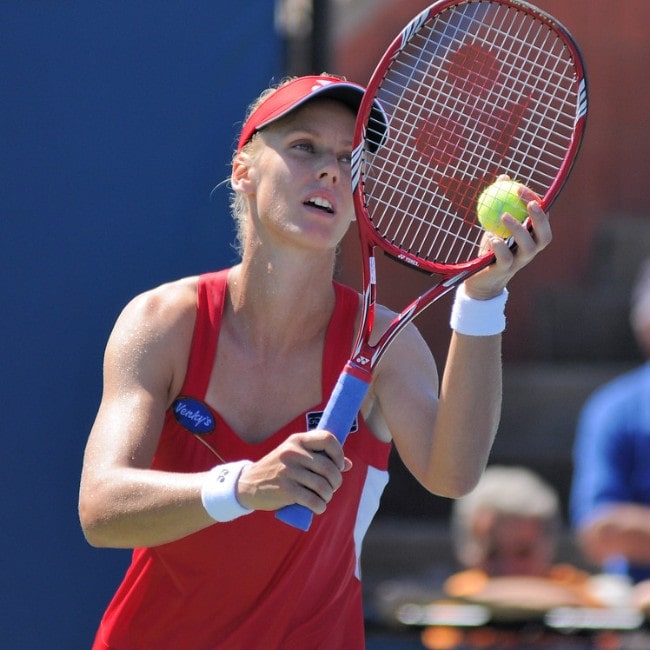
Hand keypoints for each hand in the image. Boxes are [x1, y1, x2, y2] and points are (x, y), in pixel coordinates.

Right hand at [235, 430, 351, 513]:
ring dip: (328, 495)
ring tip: (324, 498)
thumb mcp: (295, 456)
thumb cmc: (278, 469)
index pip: (328, 439)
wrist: (248, 484)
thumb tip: (348, 464)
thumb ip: (320, 456)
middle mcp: (294, 453)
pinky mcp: (286, 490)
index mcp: (297, 440)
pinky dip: (320, 506)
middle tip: (331, 487)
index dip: (339, 454)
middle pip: (329, 467)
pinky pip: (313, 500)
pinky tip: (318, 507)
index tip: (339, 465)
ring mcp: (289, 471)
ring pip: (323, 486)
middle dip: (336, 481)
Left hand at [465, 175, 551, 299]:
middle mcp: (531, 250)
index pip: (542, 219)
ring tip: (504, 216)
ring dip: (518, 229)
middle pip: (545, 235)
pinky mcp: (505, 270)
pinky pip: (506, 258)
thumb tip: (504, 177)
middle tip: (527, 202)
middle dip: (539, 218)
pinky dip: (499, 246)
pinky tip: (491, 236)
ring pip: (528, 247)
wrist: (481, 278)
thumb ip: (502, 203)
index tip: (520, 188)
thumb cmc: (491, 247)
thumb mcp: (496, 223)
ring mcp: (520, 262)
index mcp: (532, 237)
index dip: (537, 203)